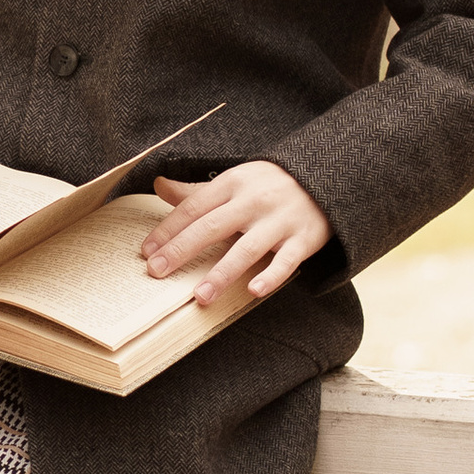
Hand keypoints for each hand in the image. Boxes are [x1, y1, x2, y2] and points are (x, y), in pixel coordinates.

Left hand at [141, 158, 330, 308]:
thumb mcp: (233, 180)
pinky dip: (271, 276)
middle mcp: (253, 201)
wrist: (327, 175)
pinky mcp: (304, 239)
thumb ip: (196, 191)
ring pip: (247, 249)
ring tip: (199, 297)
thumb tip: (158, 186)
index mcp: (232, 184)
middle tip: (156, 272)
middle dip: (182, 250)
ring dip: (222, 273)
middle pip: (212, 227)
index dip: (168, 230)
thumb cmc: (269, 184)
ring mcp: (279, 221)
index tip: (146, 253)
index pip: (193, 208)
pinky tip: (253, 291)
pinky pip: (286, 261)